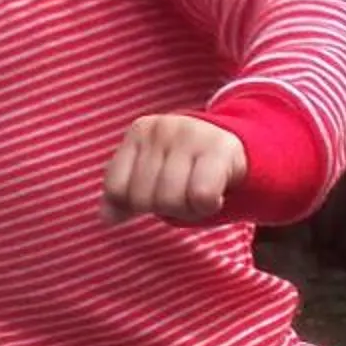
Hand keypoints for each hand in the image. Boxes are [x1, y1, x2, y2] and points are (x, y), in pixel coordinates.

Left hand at [101, 114, 247, 224]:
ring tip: (197, 192)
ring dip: (187, 210)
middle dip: (163, 207)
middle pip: (143, 198)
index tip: (155, 191)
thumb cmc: (186, 169)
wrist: (237, 150)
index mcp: (139, 132)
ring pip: (170, 200)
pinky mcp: (220, 149)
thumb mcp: (150, 177)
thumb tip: (107, 217)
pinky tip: (215, 193)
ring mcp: (191, 134)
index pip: (116, 189)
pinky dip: (207, 207)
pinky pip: (201, 197)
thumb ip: (124, 197)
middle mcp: (162, 128)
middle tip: (183, 192)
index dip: (134, 203)